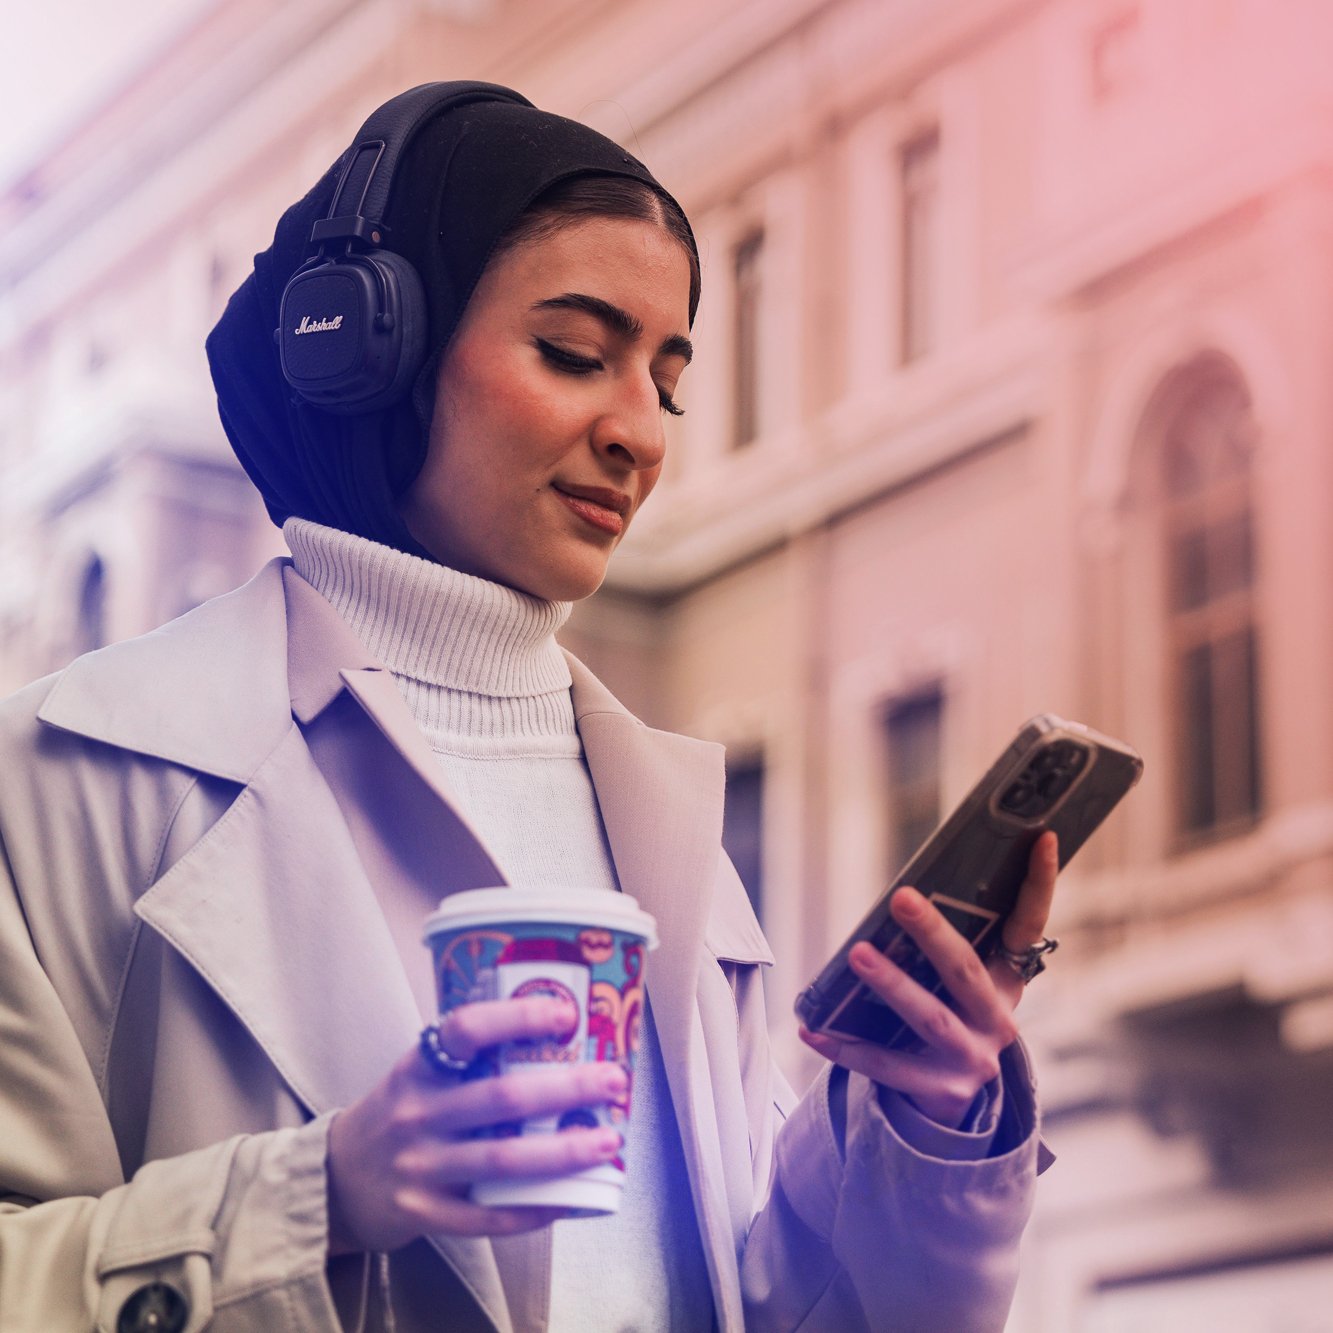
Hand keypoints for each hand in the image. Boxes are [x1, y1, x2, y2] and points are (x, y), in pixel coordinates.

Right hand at [326, 995, 624, 1253]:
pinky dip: (531, 1209)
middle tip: (614, 1081)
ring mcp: (420, 1166)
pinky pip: (487, 1216)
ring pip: (503, 1160)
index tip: (566, 1014)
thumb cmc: (397, 1113)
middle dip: (566, 1089)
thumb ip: (466, 1059)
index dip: (517, 1017)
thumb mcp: (417, 1074)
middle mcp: (417, 1113)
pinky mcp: (423, 1212)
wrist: (335, 1179)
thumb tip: (554, 1035)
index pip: (466, 1029)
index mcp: (418, 1068)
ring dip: (563, 1151)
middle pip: (502, 1098)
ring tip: (608, 1141)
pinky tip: (569, 1201)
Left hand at [799, 831, 1057, 1128]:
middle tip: (901, 897)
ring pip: (930, 1017)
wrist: (955, 1106)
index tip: (1044, 837)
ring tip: (857, 955)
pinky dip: (846, 1048)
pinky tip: (812, 1029)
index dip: (1039, 883)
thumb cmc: (950, 1018)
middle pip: (965, 971)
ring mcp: (971, 1059)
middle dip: (933, 934)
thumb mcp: (963, 986)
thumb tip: (904, 890)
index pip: (1029, 926)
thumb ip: (946, 946)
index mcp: (1007, 983)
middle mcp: (998, 1021)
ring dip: (892, 985)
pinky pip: (886, 1066)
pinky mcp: (938, 1090)